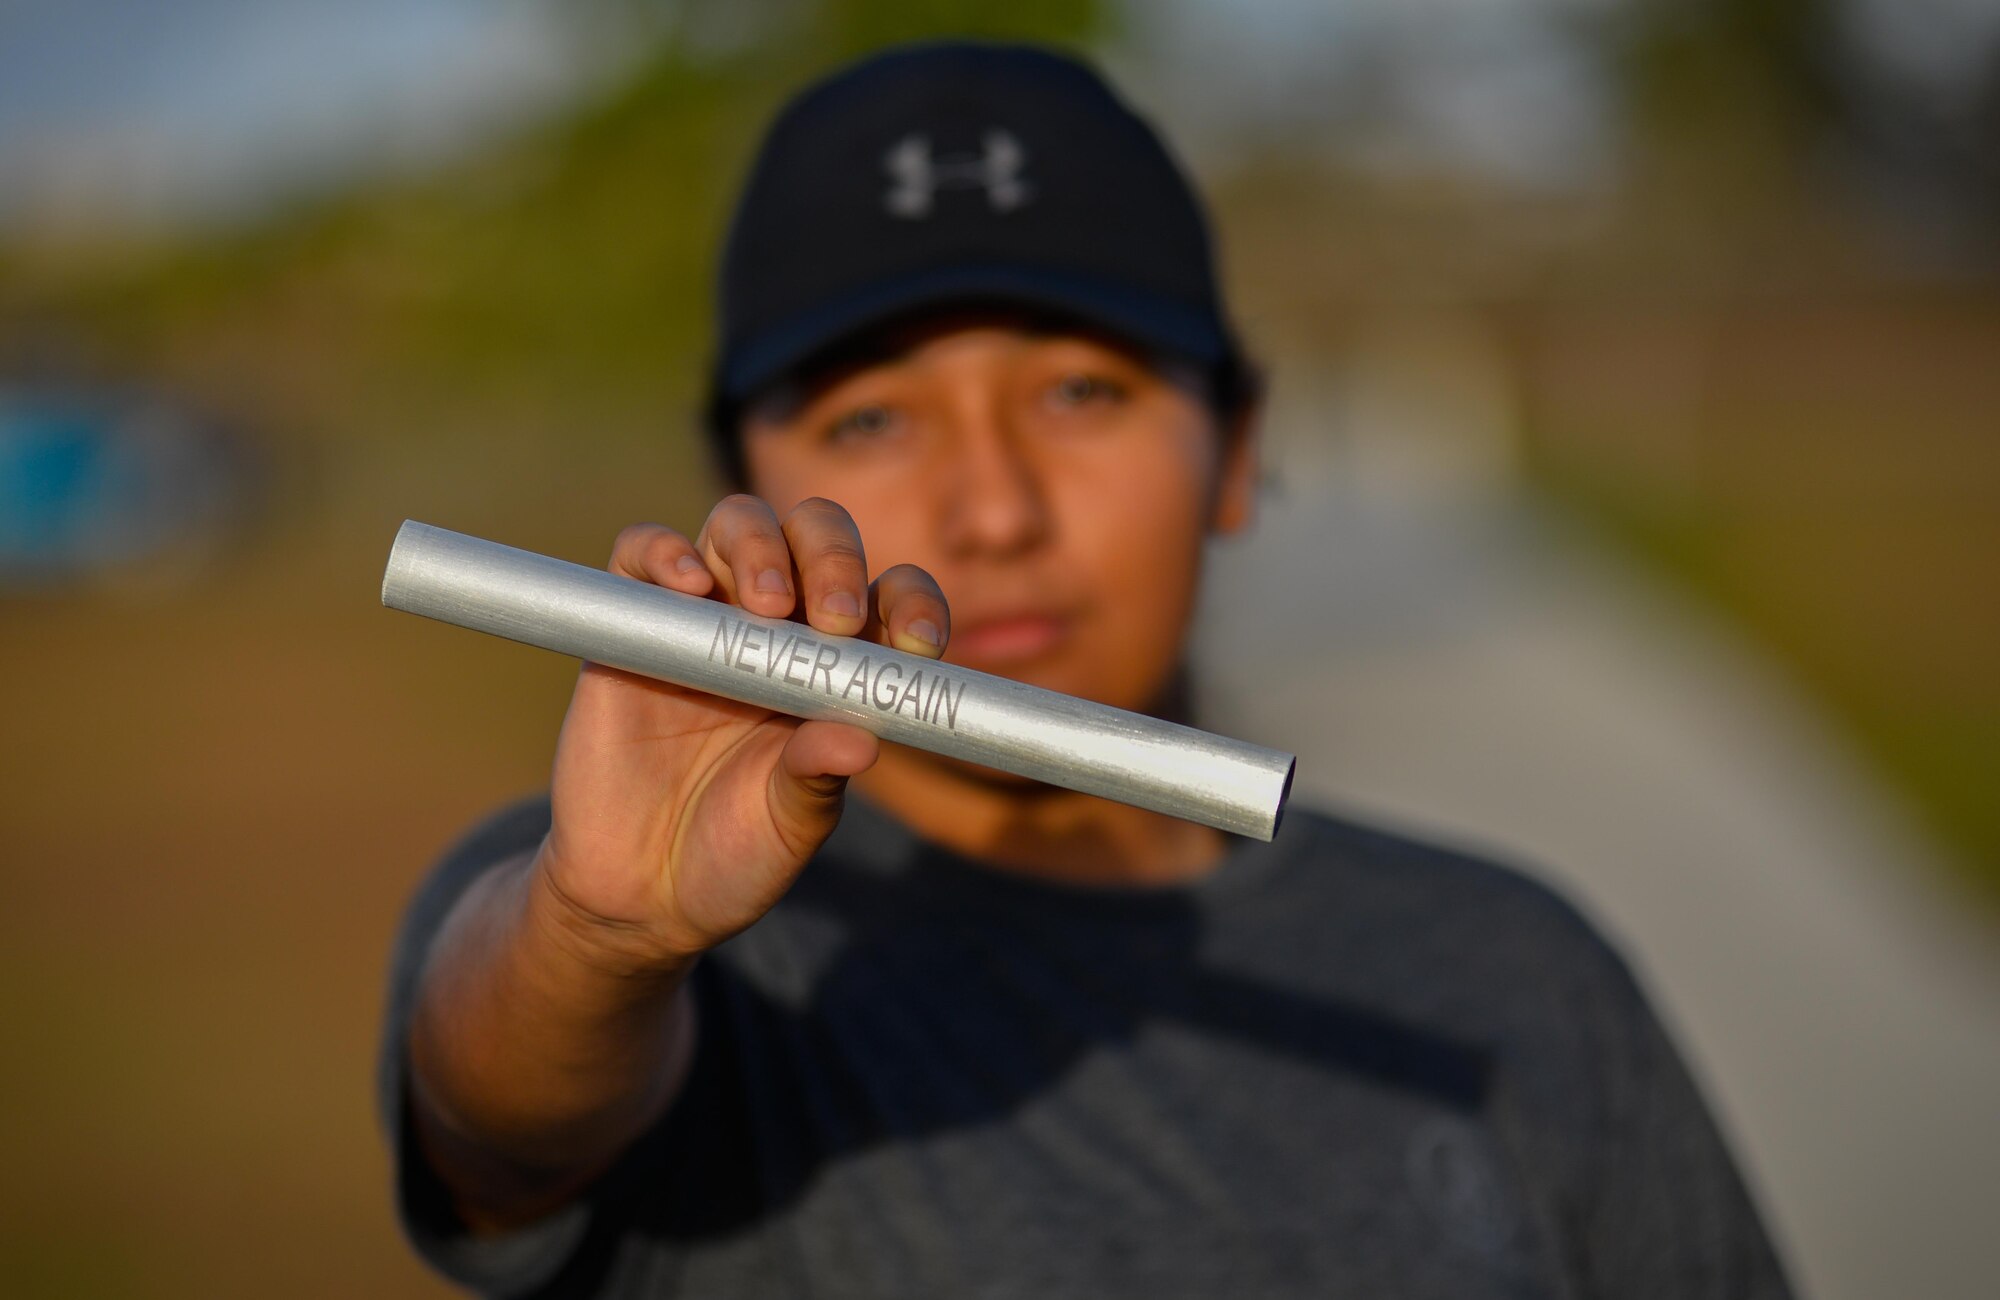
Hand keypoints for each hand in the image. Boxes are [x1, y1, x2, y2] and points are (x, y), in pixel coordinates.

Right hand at [533, 495, 949, 968]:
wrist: (638, 894)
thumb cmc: (734, 853)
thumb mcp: (789, 824)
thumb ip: (819, 778)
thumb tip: (861, 740)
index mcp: (838, 663)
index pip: (889, 598)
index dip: (912, 604)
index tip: (916, 645)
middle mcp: (778, 625)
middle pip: (816, 536)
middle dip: (835, 558)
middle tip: (834, 619)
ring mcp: (705, 616)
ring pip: (738, 524)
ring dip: (761, 546)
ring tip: (767, 605)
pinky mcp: (634, 624)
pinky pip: (641, 552)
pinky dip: (664, 551)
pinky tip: (689, 587)